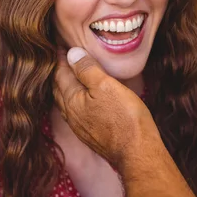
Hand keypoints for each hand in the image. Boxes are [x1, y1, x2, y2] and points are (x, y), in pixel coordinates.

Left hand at [53, 47, 155, 170]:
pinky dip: (76, 99)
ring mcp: (80, 126)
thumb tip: (71, 53)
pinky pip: (77, 112)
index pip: (60, 73)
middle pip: (59, 88)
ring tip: (72, 74)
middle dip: (60, 71)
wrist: (137, 152)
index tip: (63, 43)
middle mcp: (71, 114)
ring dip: (66, 86)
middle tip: (64, 56)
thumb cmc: (124, 117)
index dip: (61, 57)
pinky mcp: (91, 134)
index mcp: (71, 99)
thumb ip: (87, 69)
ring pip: (67, 101)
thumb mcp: (106, 86)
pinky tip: (85, 99)